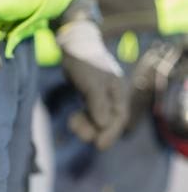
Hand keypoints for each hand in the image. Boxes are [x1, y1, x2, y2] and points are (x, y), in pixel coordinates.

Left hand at [57, 20, 128, 149]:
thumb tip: (104, 125)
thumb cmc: (84, 62)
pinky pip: (89, 112)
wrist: (73, 45)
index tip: (98, 146)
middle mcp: (112, 95)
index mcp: (117, 91)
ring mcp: (100, 95)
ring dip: (87, 125)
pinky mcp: (89, 94)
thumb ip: (98, 104)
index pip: (119, 117)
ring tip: (72, 124)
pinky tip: (72, 120)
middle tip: (79, 134)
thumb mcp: (91, 83)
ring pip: (97, 118)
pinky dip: (83, 118)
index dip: (110, 133)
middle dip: (95, 130)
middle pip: (108, 120)